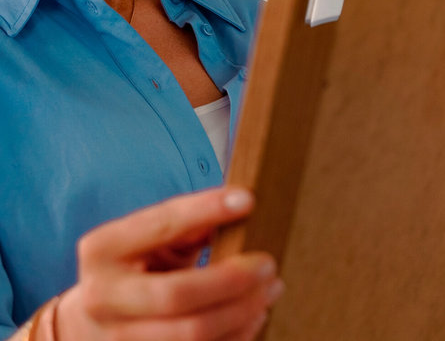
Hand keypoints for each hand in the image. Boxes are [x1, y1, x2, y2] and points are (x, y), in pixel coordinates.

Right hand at [52, 187, 282, 340]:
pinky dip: (235, 337)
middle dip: (232, 279)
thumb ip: (187, 224)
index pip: (161, 225)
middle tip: (268, 264)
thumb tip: (238, 207)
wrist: (90, 323)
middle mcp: (101, 298)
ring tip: (271, 289)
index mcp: (102, 250)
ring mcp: (115, 340)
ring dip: (241, 311)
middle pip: (177, 294)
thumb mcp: (149, 237)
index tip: (248, 200)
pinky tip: (254, 317)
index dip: (206, 210)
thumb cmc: (135, 268)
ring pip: (191, 334)